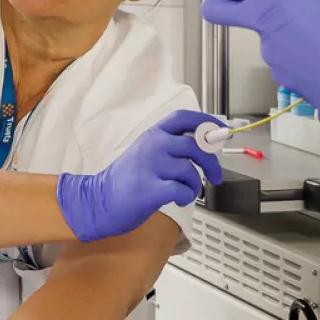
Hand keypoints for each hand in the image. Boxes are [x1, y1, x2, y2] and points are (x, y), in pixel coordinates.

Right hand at [55, 109, 222, 243]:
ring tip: (185, 191)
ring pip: (191, 171)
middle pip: (196, 145)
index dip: (207, 123)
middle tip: (216, 176)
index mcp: (153, 134)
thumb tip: (205, 144)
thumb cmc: (126, 180)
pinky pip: (183, 191)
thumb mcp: (146, 152)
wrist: (99, 201)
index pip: (185, 118)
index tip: (220, 132)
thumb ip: (172, 146)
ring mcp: (151, 167)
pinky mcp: (151, 190)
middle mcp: (153, 146)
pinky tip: (177, 199)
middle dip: (212, 162)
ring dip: (194, 185)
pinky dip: (185, 197)